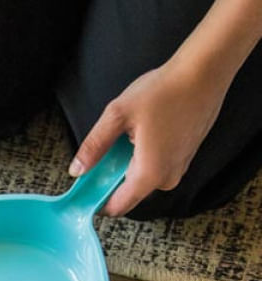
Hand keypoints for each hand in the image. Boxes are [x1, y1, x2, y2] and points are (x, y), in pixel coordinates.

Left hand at [68, 55, 230, 215]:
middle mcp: (167, 178)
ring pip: (141, 177)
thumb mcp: (118, 115)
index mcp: (150, 174)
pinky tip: (143, 131)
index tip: (84, 192)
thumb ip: (94, 145)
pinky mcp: (184, 158)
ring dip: (127, 163)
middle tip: (107, 147)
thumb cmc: (165, 91)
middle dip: (112, 176)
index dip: (97, 202)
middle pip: (128, 192)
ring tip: (128, 133)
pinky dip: (143, 155)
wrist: (203, 74)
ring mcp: (179, 169)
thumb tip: (77, 168)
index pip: (117, 207)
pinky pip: (156, 166)